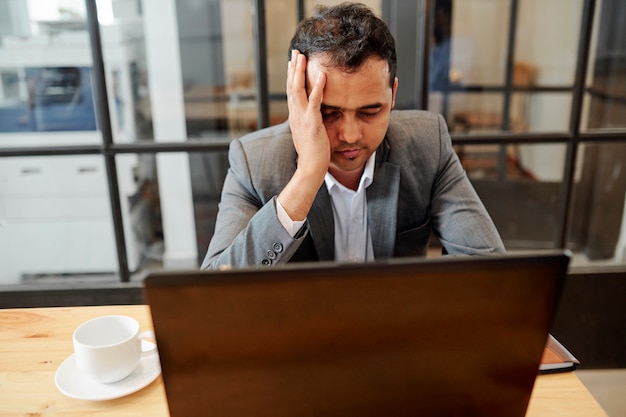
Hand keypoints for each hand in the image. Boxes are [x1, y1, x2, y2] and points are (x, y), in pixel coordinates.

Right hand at [286, 50, 329, 177]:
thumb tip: (311, 116)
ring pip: (298, 90)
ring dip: (300, 72)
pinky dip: (318, 87)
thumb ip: (308, 122)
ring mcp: (302, 118)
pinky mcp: (312, 123)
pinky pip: (315, 101)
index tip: (293, 62)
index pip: (291, 92)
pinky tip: (323, 74)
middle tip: (296, 52)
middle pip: (291, 86)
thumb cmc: (312, 153)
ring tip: (303, 56)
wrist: (310, 167)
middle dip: (293, 68)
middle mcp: (295, 115)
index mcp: (294, 117)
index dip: (292, 76)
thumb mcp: (307, 134)